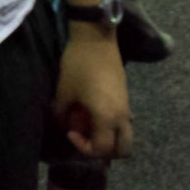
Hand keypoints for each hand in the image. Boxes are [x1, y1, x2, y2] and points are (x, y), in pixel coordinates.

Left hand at [53, 29, 132, 159]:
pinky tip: (96, 113)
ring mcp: (126, 106)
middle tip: (87, 139)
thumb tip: (64, 125)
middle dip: (106, 151)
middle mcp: (122, 116)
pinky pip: (124, 121)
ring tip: (92, 127)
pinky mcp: (125, 95)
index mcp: (107, 117)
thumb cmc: (78, 65)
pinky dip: (113, 125)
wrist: (95, 38)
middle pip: (124, 149)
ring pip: (126, 135)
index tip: (70, 132)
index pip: (102, 149)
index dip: (84, 147)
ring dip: (111, 138)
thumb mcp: (65, 91)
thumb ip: (63, 114)